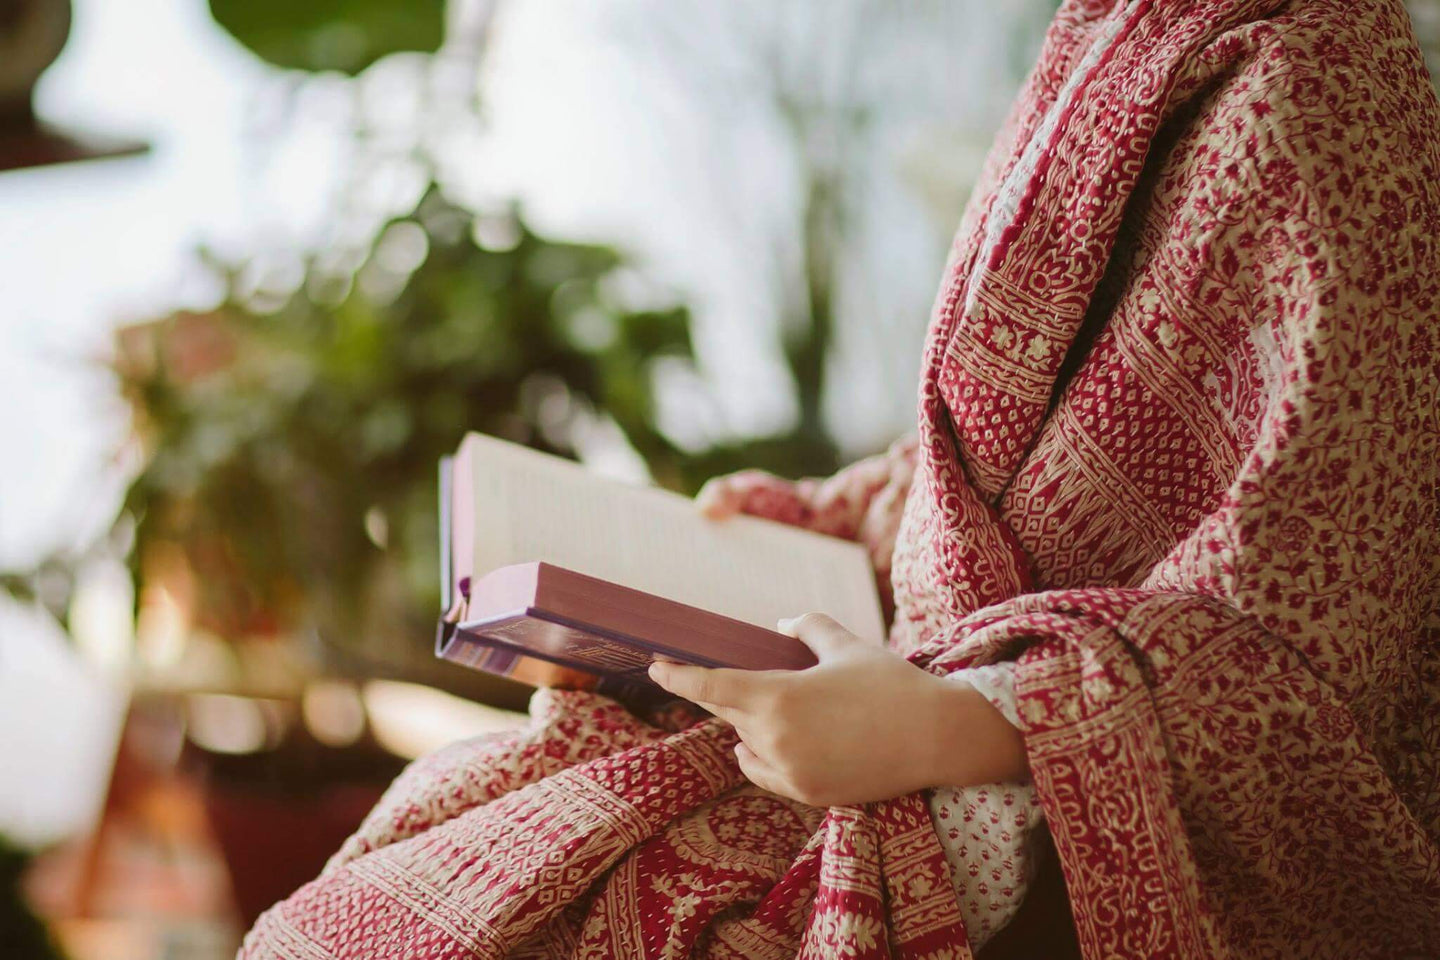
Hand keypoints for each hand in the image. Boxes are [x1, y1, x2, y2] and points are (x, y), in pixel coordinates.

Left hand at [647, 613, 1028, 806]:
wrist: (937, 737)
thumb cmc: (891, 684)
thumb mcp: (846, 645)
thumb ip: (807, 627)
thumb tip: (781, 623)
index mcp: (776, 696)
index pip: (709, 687)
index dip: (678, 677)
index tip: (655, 665)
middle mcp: (774, 738)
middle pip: (728, 715)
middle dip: (723, 696)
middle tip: (716, 677)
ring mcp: (789, 772)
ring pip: (746, 745)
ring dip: (749, 727)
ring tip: (772, 707)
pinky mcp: (807, 794)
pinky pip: (766, 772)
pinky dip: (761, 755)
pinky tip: (768, 743)